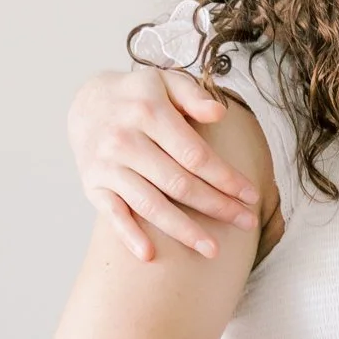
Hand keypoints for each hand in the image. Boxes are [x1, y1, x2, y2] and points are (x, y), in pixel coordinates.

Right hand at [69, 68, 260, 260]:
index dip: (226, 178)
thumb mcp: (166, 82)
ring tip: (213, 250)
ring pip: (150, 205)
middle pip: (179, 183)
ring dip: (183, 230)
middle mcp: (125, 140)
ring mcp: (107, 165)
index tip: (251, 196)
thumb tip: (218, 113)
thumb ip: (193, 95)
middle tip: (246, 224)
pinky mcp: (93, 185)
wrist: (87, 103)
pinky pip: (113, 214)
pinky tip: (149, 256)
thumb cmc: (140, 96)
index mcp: (148, 112)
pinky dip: (128, 235)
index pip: (195, 155)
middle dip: (216, 206)